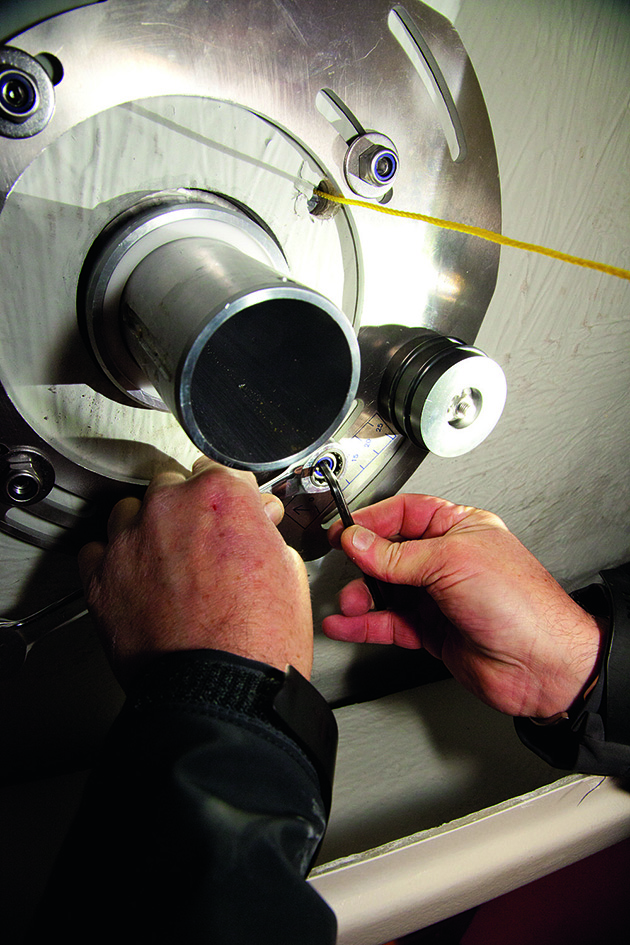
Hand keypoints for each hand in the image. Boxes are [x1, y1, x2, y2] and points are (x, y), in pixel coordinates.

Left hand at [79, 459, 312, 684]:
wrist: (221, 693)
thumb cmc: (258, 641)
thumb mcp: (289, 573)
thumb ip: (264, 535)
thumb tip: (256, 530)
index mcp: (220, 496)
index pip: (219, 471)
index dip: (231, 496)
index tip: (233, 512)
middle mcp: (169, 508)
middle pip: (171, 486)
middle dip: (187, 511)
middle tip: (202, 544)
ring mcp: (130, 541)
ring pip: (130, 512)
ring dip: (148, 529)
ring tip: (166, 563)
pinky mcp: (100, 578)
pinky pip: (98, 551)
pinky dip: (114, 562)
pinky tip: (135, 580)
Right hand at [323, 494, 604, 718]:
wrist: (542, 666)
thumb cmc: (522, 606)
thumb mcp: (452, 562)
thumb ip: (398, 554)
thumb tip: (359, 541)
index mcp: (461, 529)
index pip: (406, 513)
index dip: (373, 520)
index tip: (344, 531)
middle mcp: (449, 561)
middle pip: (391, 552)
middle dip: (364, 561)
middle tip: (345, 567)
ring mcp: (440, 597)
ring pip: (387, 590)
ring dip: (363, 595)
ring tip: (349, 603)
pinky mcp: (433, 631)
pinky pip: (390, 623)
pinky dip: (366, 625)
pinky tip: (347, 625)